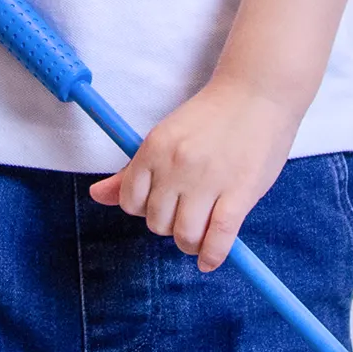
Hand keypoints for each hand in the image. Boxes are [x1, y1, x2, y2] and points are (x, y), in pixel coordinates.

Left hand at [87, 77, 299, 271]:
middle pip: (156, 222)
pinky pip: (217, 239)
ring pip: (184, 236)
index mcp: (154, 147)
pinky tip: (209, 258)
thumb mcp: (164, 135)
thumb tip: (96, 196)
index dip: (144, 209)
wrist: (257, 93)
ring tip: (199, 234)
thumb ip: (132, 170)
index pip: (131, 201)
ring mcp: (208, 181)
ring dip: (190, 243)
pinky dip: (211, 256)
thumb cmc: (210, 116)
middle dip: (168, 225)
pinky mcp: (239, 194)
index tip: (162, 203)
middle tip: (186, 213)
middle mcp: (176, 165)